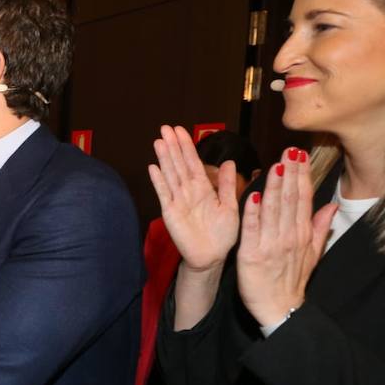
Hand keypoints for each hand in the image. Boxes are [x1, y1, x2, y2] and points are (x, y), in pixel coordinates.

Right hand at [148, 125, 240, 270]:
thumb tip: (229, 162)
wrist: (211, 257)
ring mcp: (178, 201)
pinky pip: (164, 194)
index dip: (187, 146)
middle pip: (179, 164)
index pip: (193, 163)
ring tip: (158, 141)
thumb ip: (227, 185)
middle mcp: (189, 191)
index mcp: (204, 188)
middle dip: (173, 146)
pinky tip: (153, 167)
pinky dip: (158, 181)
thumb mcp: (231, 206)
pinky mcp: (170, 212)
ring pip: (171, 175)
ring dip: (164, 158)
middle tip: (166, 127)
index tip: (181, 130)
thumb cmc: (222, 234)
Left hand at [237, 148, 334, 327]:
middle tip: (289, 152)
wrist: (279, 309)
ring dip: (274, 188)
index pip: (302, 199)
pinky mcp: (252, 255)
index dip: (301, 176)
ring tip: (276, 166)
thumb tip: (332, 205)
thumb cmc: (292, 279)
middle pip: (290, 200)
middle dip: (290, 175)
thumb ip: (320, 227)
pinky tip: (252, 196)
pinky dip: (253, 214)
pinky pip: (252, 231)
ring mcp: (271, 245)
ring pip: (273, 211)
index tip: (299, 155)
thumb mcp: (312, 253)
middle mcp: (289, 237)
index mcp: (301, 234)